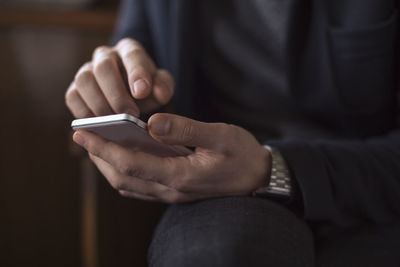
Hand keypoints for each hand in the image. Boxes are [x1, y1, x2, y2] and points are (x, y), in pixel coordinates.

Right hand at [65, 38, 173, 117]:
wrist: (131, 97)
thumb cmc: (147, 89)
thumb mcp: (161, 87)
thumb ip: (164, 87)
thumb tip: (160, 93)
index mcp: (129, 50)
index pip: (132, 55)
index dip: (136, 73)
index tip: (141, 92)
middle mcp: (105, 56)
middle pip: (103, 67)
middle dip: (116, 94)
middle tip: (130, 114)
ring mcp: (86, 70)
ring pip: (84, 80)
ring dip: (99, 104)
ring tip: (115, 122)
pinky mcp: (75, 88)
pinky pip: (72, 97)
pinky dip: (84, 112)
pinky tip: (99, 125)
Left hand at [72, 113, 270, 202]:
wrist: (260, 180)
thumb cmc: (243, 156)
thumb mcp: (219, 136)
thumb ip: (185, 129)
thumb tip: (151, 122)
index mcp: (180, 175)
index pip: (130, 163)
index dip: (103, 147)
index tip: (82, 133)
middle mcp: (171, 190)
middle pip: (122, 178)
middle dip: (99, 157)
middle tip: (83, 137)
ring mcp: (173, 194)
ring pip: (129, 185)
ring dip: (109, 166)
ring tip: (98, 145)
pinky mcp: (176, 191)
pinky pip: (141, 186)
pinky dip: (125, 172)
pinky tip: (124, 156)